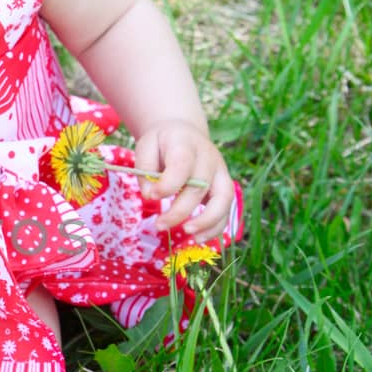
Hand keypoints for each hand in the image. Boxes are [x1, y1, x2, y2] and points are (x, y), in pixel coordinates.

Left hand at [134, 120, 233, 239]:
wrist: (185, 133)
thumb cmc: (162, 143)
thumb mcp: (146, 146)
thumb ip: (145, 168)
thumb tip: (150, 195)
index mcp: (186, 144)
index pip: (182, 164)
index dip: (168, 184)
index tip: (152, 196)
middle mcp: (208, 158)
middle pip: (200, 188)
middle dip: (179, 211)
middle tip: (159, 225)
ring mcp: (220, 173)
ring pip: (223, 200)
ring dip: (207, 222)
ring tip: (189, 236)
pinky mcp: (224, 187)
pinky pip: (226, 210)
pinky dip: (215, 227)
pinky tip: (198, 238)